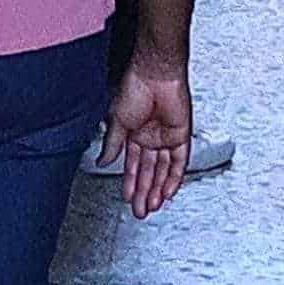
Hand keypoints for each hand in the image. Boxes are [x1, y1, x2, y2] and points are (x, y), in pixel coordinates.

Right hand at [105, 65, 195, 218]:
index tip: (127, 197)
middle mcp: (151, 138)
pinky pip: (179, 162)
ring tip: (151, 206)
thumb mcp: (117, 121)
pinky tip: (167, 192)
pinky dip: (173, 178)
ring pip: (163, 171)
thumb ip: (112, 144)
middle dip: (143, 192)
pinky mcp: (181, 136)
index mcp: (134, 134)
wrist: (155, 73)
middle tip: (139, 211)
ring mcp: (166, 138)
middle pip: (149, 172)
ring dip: (157, 190)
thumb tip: (102, 161)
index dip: (130, 182)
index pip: (133, 165)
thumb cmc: (135, 87)